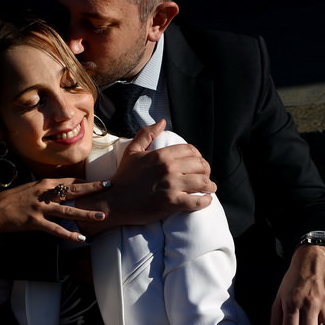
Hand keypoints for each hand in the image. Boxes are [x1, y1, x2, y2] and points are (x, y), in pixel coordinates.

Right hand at [0, 178, 108, 262]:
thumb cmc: (12, 201)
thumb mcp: (31, 189)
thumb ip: (46, 189)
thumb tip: (60, 190)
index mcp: (44, 184)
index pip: (70, 181)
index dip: (87, 182)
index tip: (101, 181)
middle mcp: (45, 193)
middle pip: (74, 191)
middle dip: (93, 189)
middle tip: (110, 186)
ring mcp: (41, 207)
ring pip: (69, 211)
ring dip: (86, 214)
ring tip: (102, 216)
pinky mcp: (35, 221)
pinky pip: (55, 229)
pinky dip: (69, 234)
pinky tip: (81, 238)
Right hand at [76, 120, 215, 233]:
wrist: (114, 202)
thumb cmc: (123, 177)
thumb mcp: (132, 151)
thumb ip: (146, 134)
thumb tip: (162, 121)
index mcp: (161, 155)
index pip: (191, 150)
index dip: (198, 156)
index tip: (198, 163)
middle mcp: (169, 168)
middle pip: (200, 165)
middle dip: (206, 171)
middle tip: (205, 176)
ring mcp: (172, 186)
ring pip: (203, 182)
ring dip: (210, 186)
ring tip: (210, 189)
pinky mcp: (172, 203)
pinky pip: (197, 201)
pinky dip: (205, 201)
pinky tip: (206, 200)